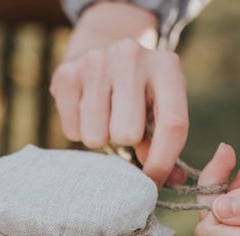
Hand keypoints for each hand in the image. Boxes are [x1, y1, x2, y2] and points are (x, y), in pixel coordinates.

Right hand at [50, 3, 188, 186]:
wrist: (99, 49)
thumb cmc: (136, 92)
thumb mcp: (158, 106)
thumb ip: (163, 142)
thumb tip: (173, 181)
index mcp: (166, 66)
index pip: (172, 125)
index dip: (163, 162)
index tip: (152, 183)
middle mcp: (131, 56)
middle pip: (127, 135)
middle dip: (123, 142)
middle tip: (121, 128)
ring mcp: (95, 62)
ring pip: (95, 136)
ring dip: (99, 138)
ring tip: (103, 119)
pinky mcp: (66, 74)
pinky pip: (72, 131)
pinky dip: (78, 131)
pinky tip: (84, 112)